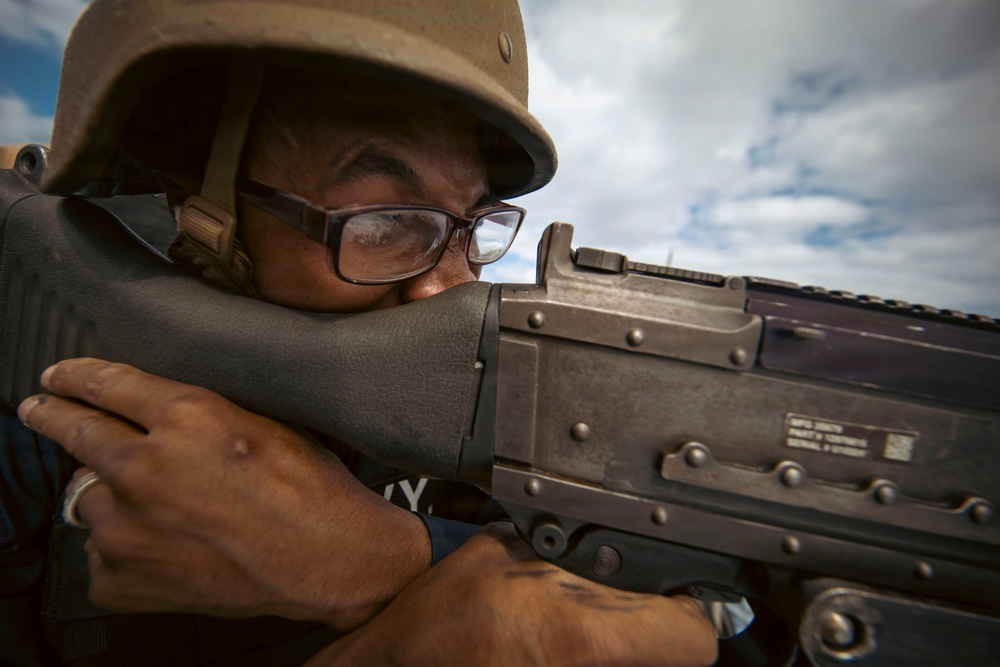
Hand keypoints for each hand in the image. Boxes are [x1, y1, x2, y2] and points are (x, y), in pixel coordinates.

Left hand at [18, 358, 429, 628]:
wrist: (326, 561)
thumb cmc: (309, 491)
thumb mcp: (262, 423)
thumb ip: (197, 415)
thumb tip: (152, 411)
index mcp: (188, 417)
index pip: (108, 384)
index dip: (75, 376)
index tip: (56, 377)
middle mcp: (146, 466)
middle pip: (76, 432)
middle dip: (51, 416)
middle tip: (38, 409)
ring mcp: (128, 527)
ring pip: (90, 499)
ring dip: (112, 498)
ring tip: (163, 511)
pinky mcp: (123, 577)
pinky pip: (101, 553)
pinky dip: (124, 550)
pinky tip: (168, 549)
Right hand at [310, 522, 717, 666]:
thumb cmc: (432, 626)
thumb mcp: (497, 557)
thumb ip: (558, 548)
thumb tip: (602, 542)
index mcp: (582, 636)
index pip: (692, 636)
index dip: (690, 610)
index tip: (674, 595)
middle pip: (673, 656)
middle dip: (654, 628)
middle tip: (625, 606)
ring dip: (628, 647)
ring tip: (583, 625)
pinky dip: (598, 661)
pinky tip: (562, 647)